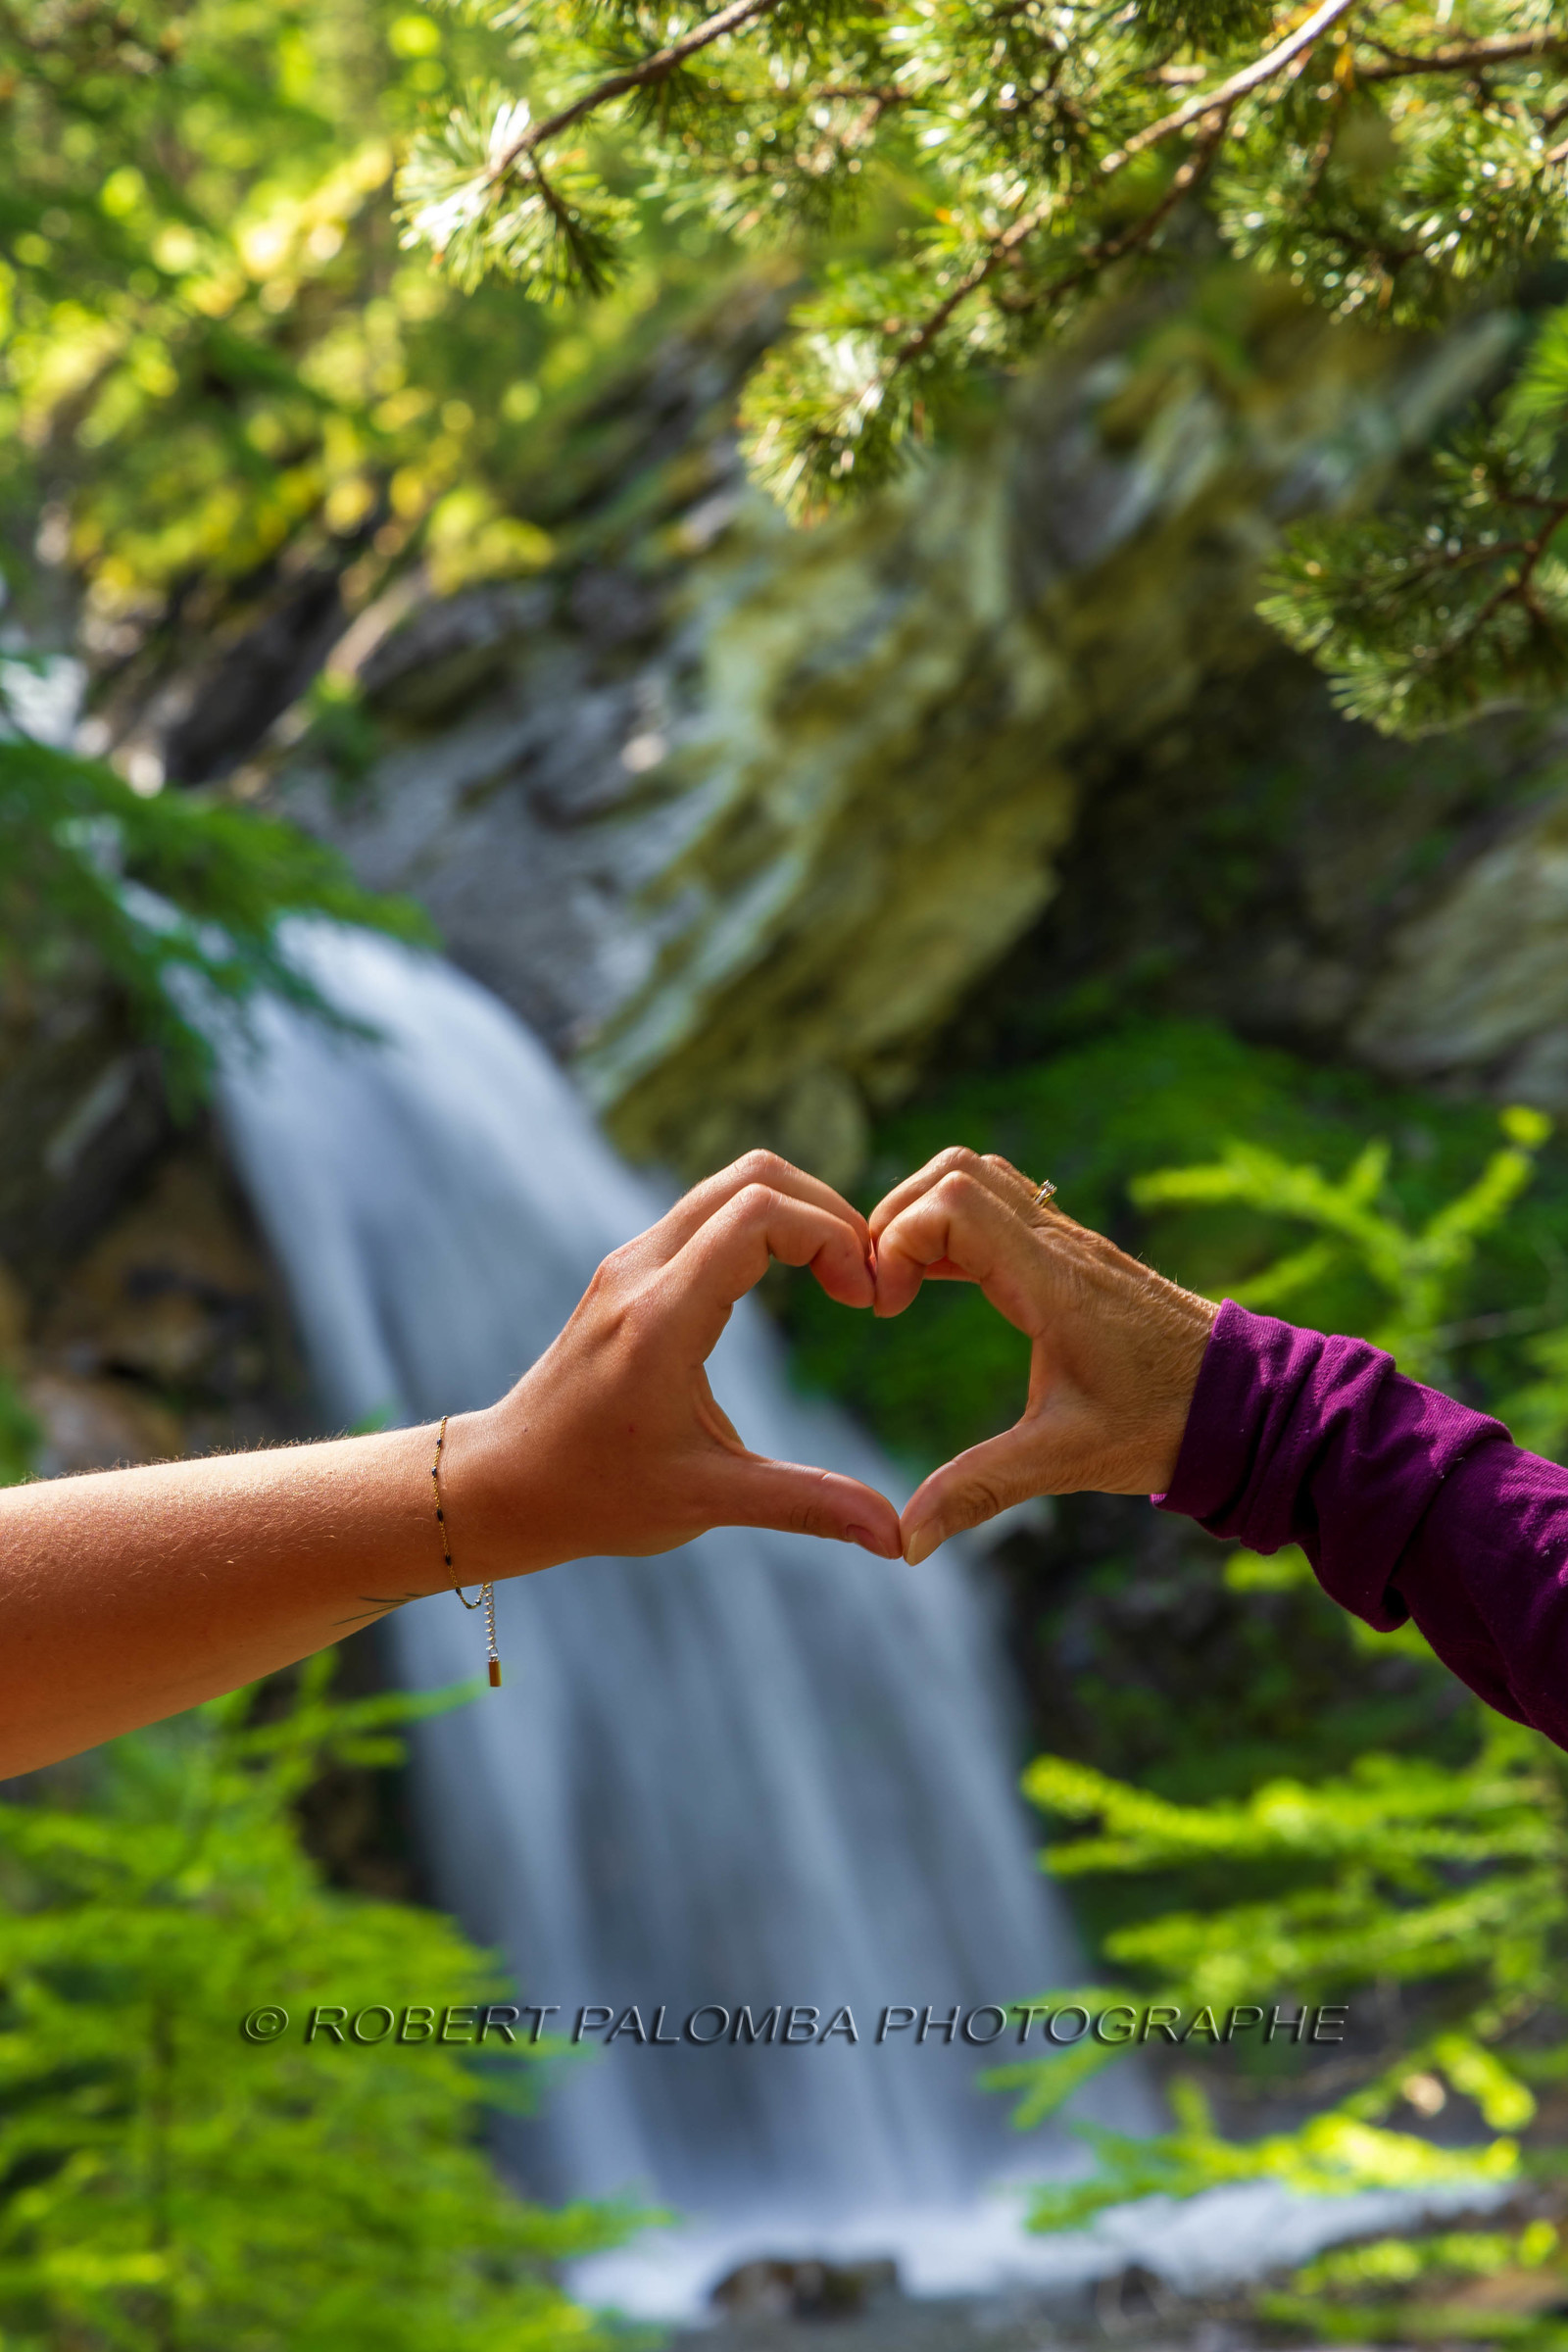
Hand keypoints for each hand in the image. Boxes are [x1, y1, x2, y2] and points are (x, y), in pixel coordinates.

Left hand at [447, 1151, 902, 1571]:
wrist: (505, 1482)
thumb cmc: (597, 1495)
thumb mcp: (706, 1501)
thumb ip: (806, 1505)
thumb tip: (896, 1539)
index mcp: (661, 1318)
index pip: (761, 1214)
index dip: (832, 1238)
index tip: (866, 1300)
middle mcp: (642, 1271)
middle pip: (754, 1177)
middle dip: (829, 1213)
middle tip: (865, 1282)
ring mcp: (631, 1263)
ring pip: (731, 1183)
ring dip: (798, 1213)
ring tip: (840, 1280)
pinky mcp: (630, 1269)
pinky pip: (710, 1211)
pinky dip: (766, 1225)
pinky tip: (795, 1281)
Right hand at [870, 1148, 1217, 1561]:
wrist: (1248, 1404)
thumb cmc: (1165, 1426)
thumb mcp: (1064, 1460)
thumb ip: (978, 1491)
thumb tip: (906, 1542)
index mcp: (1052, 1282)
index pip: (951, 1204)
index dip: (898, 1243)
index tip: (888, 1307)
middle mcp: (1060, 1245)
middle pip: (955, 1170)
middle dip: (898, 1217)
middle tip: (884, 1288)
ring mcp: (1072, 1242)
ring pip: (980, 1176)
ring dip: (927, 1214)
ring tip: (905, 1282)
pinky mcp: (1077, 1254)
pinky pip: (1005, 1204)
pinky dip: (959, 1225)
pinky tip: (943, 1281)